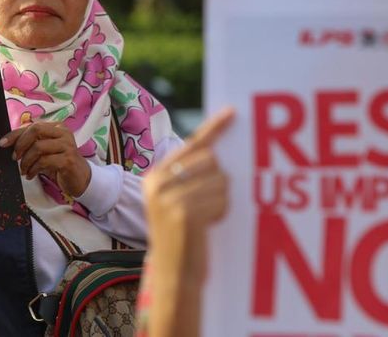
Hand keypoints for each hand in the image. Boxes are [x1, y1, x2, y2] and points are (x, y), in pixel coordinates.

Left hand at [0, 121, 90, 196]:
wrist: (80, 178)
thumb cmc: (59, 162)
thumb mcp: (44, 151)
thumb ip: (30, 143)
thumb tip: (7, 142)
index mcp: (57, 127)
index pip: (32, 126)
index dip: (15, 134)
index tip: (2, 143)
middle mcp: (63, 133)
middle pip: (36, 130)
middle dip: (21, 144)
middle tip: (15, 158)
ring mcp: (67, 145)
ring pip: (39, 147)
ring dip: (26, 161)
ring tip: (23, 170)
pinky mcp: (68, 160)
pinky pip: (45, 161)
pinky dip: (34, 169)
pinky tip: (31, 175)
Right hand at [143, 107, 234, 280]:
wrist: (174, 275)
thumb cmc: (183, 237)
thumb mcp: (176, 201)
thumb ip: (190, 175)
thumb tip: (218, 151)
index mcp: (155, 176)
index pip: (191, 145)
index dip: (214, 128)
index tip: (233, 112)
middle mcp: (157, 183)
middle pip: (211, 160)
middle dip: (219, 180)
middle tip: (208, 204)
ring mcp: (169, 197)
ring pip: (219, 179)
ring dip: (221, 199)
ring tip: (205, 218)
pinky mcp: (184, 212)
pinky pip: (221, 198)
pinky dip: (221, 211)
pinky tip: (207, 225)